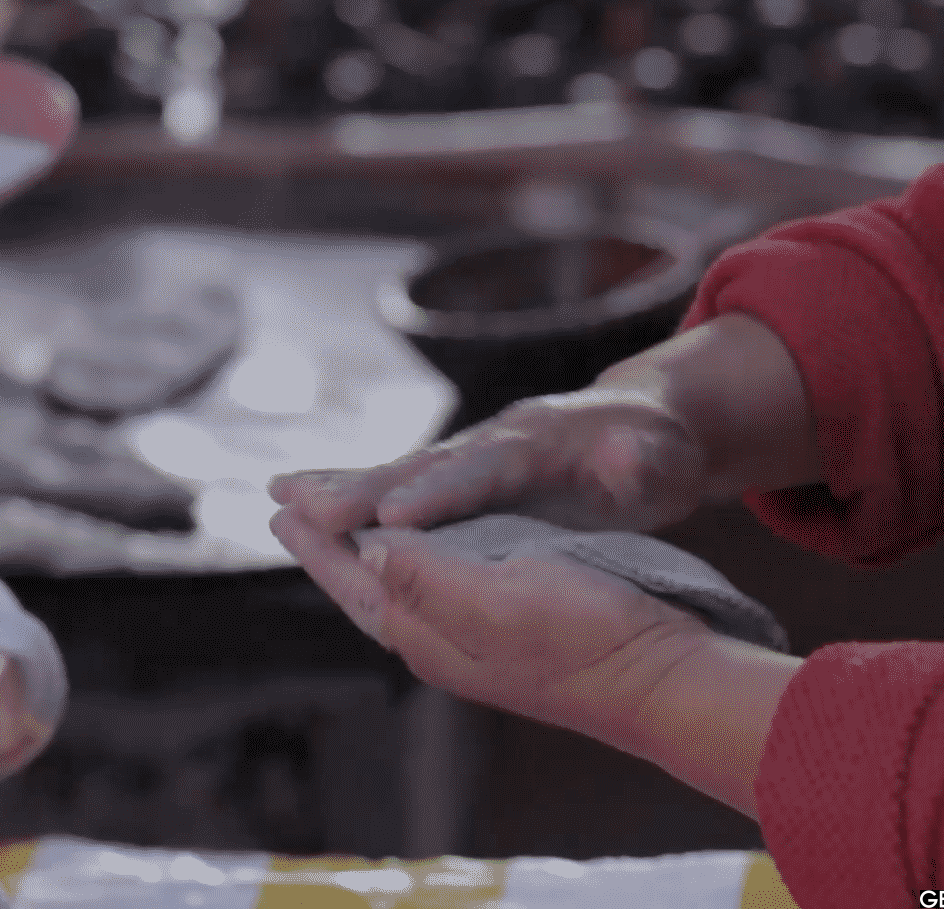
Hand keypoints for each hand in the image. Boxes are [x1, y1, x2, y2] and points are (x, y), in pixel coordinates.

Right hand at [268, 385, 710, 536]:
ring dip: (340, 489)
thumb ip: (642, 462)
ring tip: (279, 497)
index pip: (485, 469)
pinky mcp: (462, 477)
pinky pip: (401, 487)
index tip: (393, 516)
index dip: (440, 493)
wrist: (647, 426)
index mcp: (541, 441)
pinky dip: (356, 497)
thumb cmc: (659, 449)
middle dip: (362, 490)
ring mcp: (474, 456)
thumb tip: (626, 461)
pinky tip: (310, 510)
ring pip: (398, 473)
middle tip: (300, 508)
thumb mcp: (664, 457)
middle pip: (421, 466)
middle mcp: (494, 442)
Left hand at [268, 506, 713, 746]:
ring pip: (398, 592)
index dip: (316, 543)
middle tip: (288, 513)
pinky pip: (435, 591)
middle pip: (366, 590)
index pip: (354, 582)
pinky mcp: (512, 633)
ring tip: (338, 530)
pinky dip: (410, 562)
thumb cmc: (588, 634)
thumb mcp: (501, 597)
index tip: (279, 506)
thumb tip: (366, 551)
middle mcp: (444, 644)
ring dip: (361, 557)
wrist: (659, 680)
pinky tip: (420, 555)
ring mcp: (478, 644)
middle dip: (327, 551)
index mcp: (431, 634)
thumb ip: (427, 577)